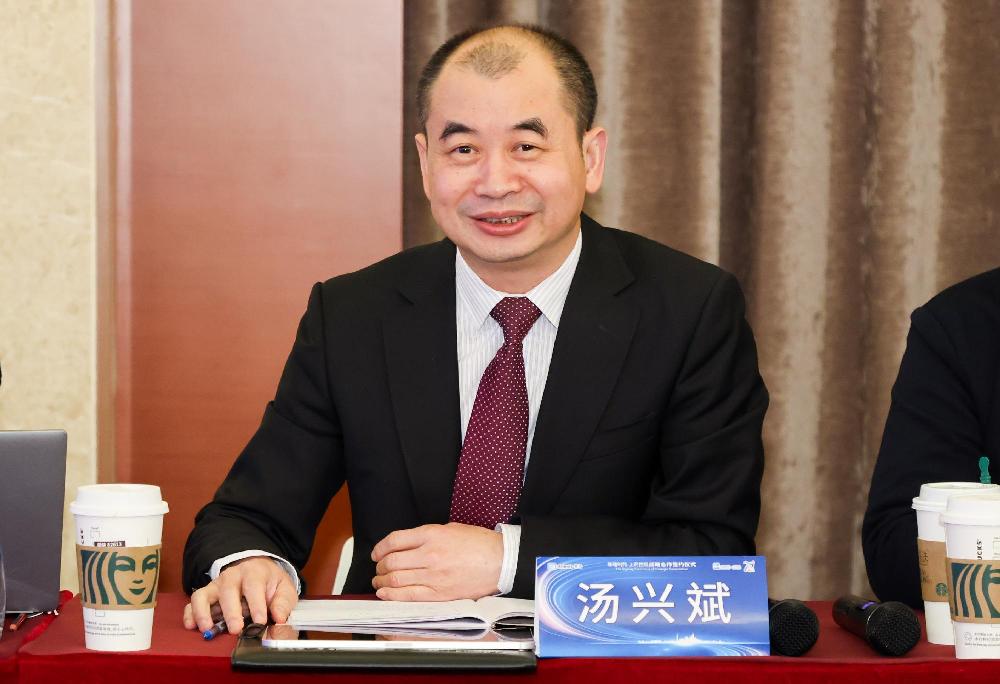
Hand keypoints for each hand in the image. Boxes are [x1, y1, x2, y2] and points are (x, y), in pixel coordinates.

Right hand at [183, 556, 297, 634]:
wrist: (257, 569)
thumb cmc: (269, 582)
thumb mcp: (283, 588)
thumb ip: (283, 603)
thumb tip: (279, 618)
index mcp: (254, 572)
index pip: (254, 586)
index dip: (256, 604)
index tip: (260, 621)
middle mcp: (233, 576)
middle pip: (228, 591)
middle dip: (231, 611)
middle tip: (236, 629)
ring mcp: (217, 585)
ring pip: (204, 594)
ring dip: (203, 612)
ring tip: (207, 628)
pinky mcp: (206, 594)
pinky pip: (193, 601)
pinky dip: (190, 613)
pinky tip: (191, 625)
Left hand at [371, 523, 502, 600]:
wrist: (500, 561)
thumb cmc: (478, 543)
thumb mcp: (449, 529)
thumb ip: (425, 536)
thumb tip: (405, 546)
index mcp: (432, 534)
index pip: (395, 541)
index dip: (380, 548)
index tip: (377, 553)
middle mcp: (430, 555)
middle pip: (392, 562)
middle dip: (380, 567)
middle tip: (379, 568)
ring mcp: (434, 576)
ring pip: (396, 580)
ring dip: (382, 582)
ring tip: (379, 582)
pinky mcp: (439, 594)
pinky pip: (409, 596)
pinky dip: (392, 596)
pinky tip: (384, 594)